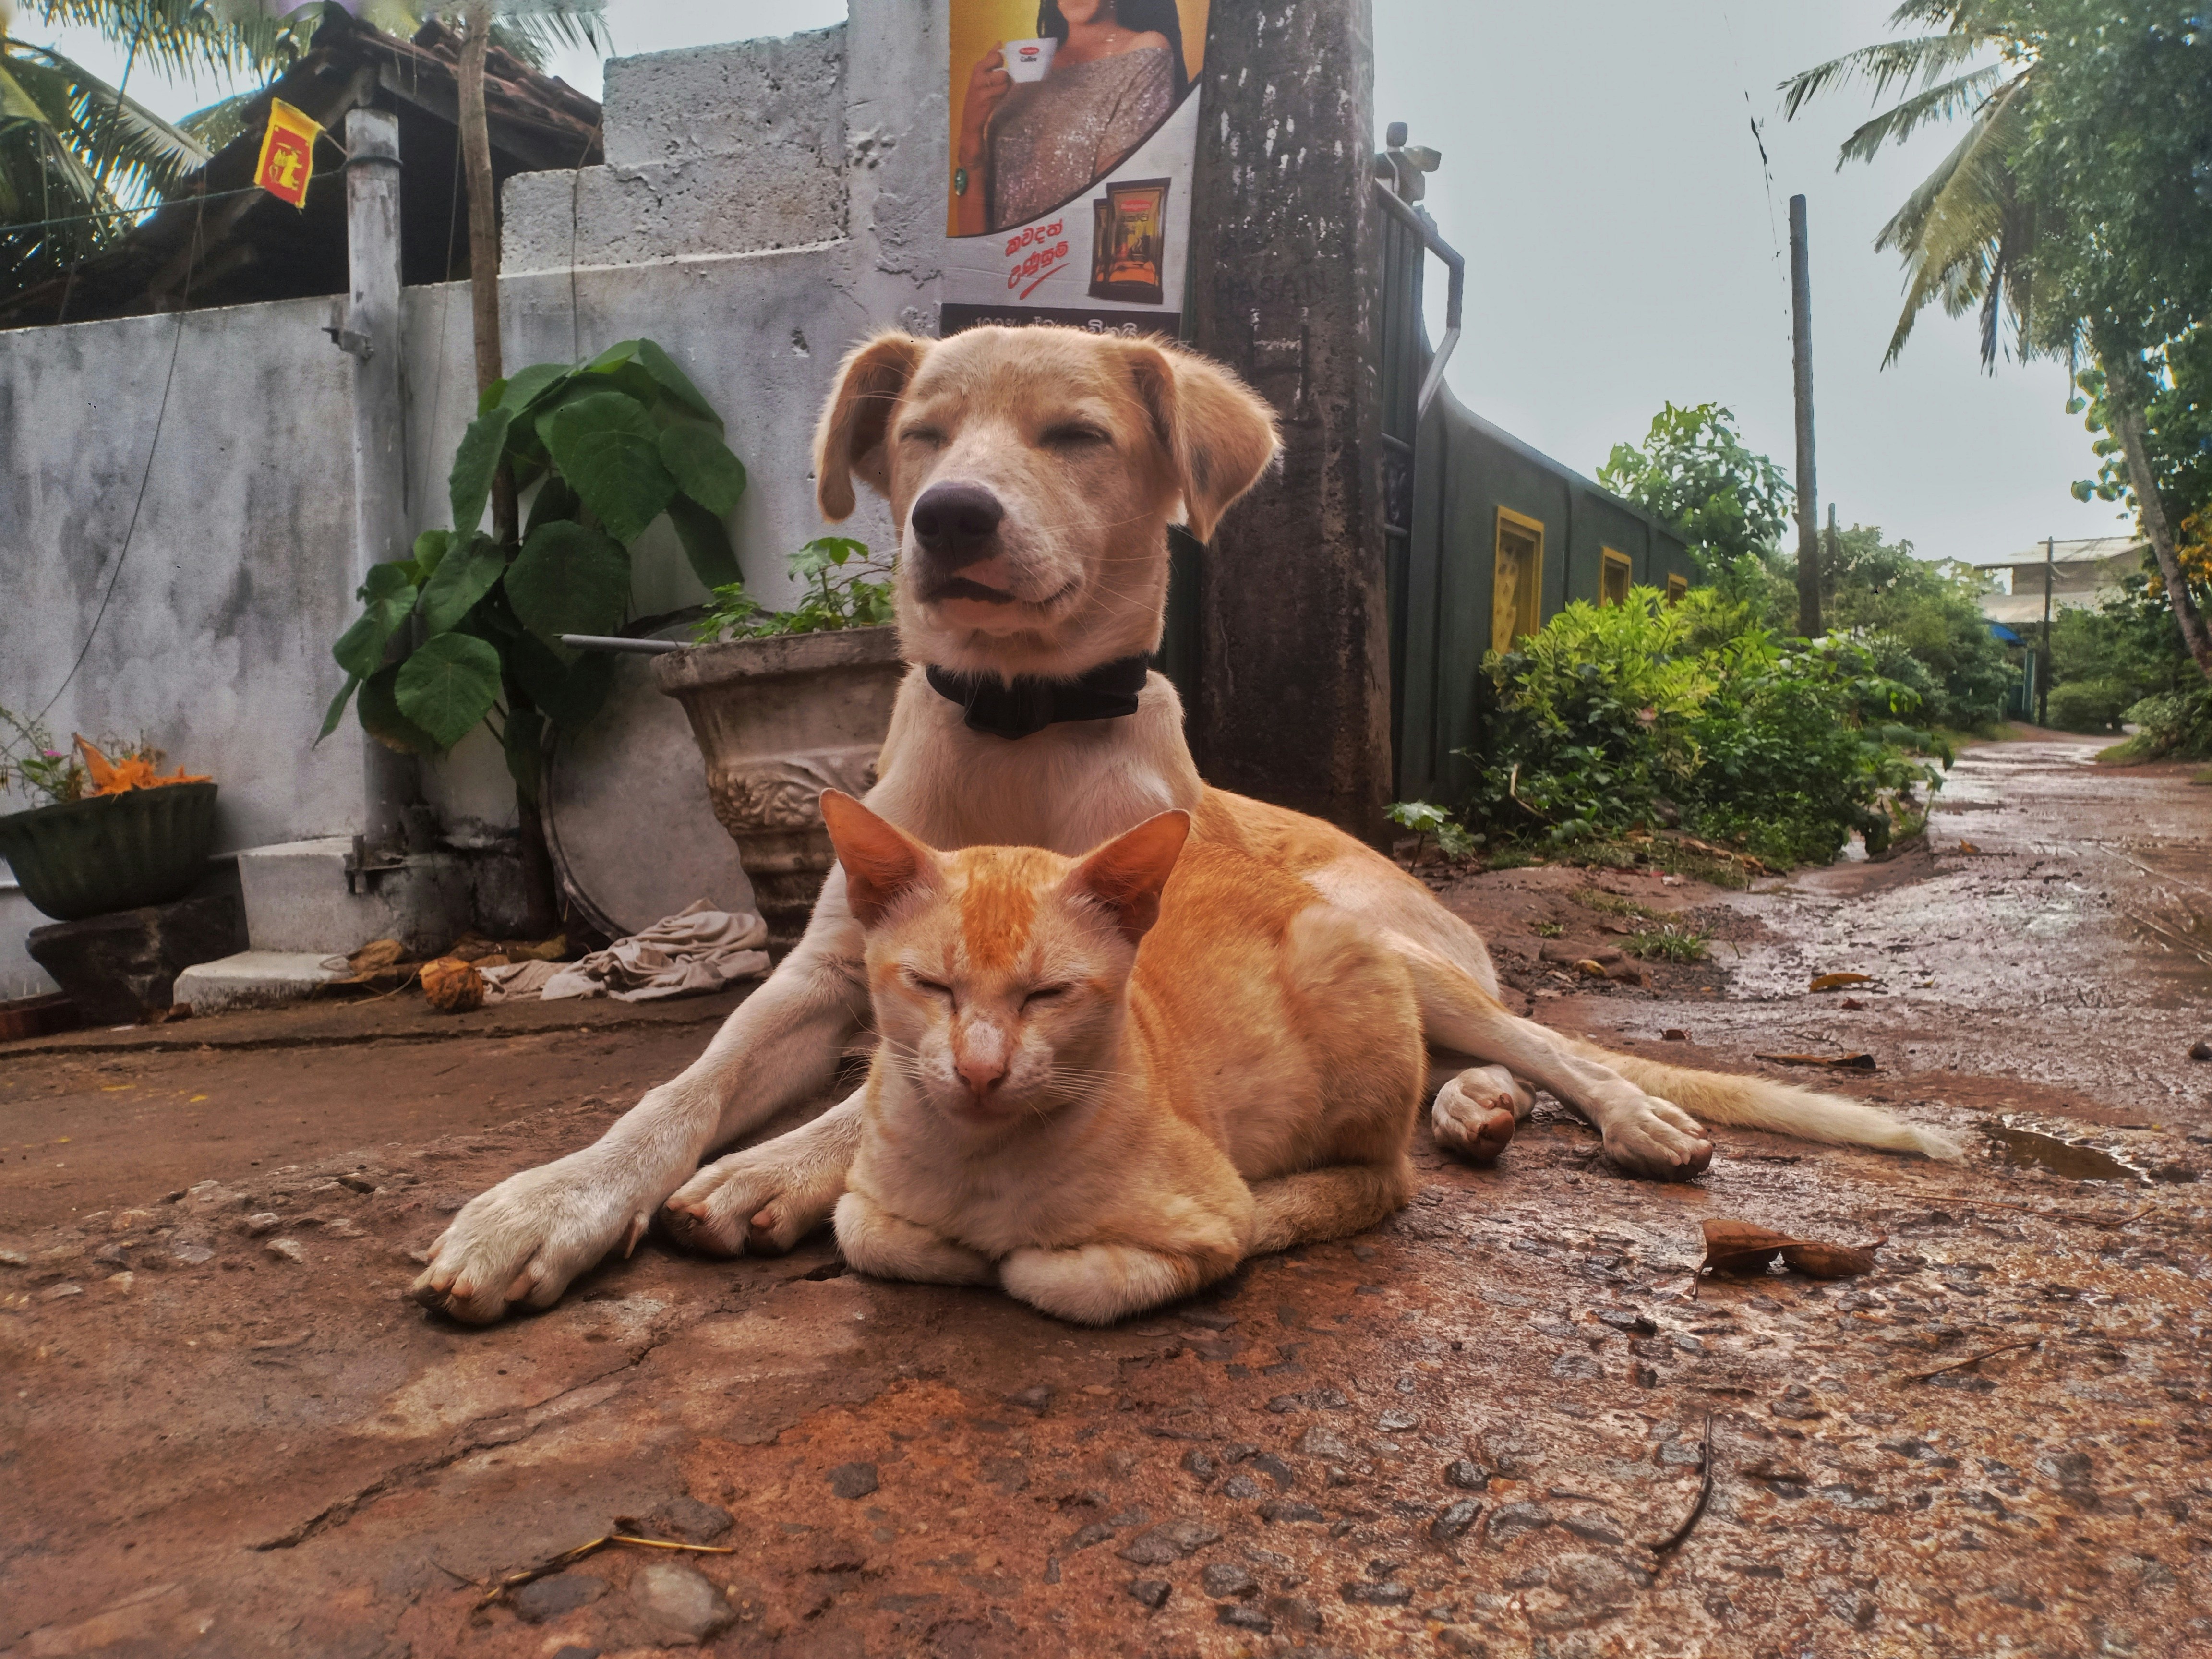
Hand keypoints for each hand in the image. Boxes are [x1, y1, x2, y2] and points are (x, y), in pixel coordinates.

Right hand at [961, 44, 1011, 158]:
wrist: (971, 118)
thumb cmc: (979, 94)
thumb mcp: (982, 74)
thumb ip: (990, 59)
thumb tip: (999, 42)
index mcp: (978, 67)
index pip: (995, 55)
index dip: (1001, 60)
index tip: (999, 67)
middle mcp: (978, 74)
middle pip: (1000, 64)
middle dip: (1004, 73)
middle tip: (998, 82)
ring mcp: (981, 85)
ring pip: (1004, 78)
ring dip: (1005, 86)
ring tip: (998, 91)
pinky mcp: (986, 97)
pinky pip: (1003, 90)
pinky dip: (1003, 94)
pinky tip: (997, 98)